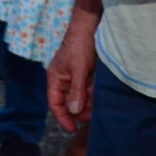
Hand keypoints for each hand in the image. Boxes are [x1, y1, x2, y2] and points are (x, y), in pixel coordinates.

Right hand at [46, 12, 98, 132]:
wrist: (91, 26)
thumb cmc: (80, 45)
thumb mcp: (79, 69)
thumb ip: (76, 90)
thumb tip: (73, 111)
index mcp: (56, 78)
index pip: (55, 103)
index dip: (62, 118)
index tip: (72, 129)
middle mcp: (64, 79)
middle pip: (68, 102)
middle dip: (78, 111)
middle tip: (91, 119)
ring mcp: (75, 76)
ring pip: (80, 97)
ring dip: (88, 104)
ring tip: (98, 110)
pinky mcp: (86, 73)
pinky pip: (88, 89)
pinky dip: (93, 95)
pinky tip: (100, 99)